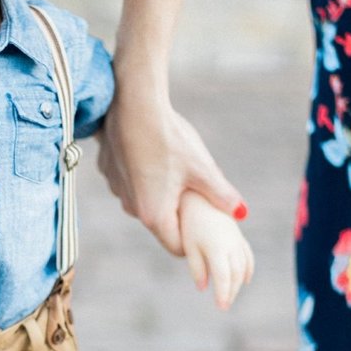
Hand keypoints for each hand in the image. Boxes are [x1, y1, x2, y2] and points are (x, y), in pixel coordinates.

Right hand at [98, 82, 246, 255]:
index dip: (195, 240)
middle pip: (161, 224)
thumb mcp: (202, 168)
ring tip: (175, 171)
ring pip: (144, 202)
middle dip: (179, 214)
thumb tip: (242, 213)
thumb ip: (221, 194)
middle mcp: (131, 208)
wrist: (132, 104)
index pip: (177, 246)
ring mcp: (117, 191)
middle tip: (196, 195)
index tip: (206, 226)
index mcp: (154, 214)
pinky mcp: (109, 172)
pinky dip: (143, 177)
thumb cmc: (169, 138)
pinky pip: (130, 184)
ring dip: (160, 194)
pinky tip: (153, 154)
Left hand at [178, 190, 254, 308]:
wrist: (200, 196)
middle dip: (232, 292)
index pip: (224, 277)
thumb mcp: (189, 246)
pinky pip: (247, 256)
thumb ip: (197, 268)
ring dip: (239, 283)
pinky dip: (247, 269)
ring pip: (243, 266)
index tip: (221, 307)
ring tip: (231, 295)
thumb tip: (203, 287)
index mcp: (217, 248)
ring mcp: (237, 240)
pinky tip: (244, 280)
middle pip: (236, 275)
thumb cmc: (190, 223)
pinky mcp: (238, 236)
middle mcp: (231, 245)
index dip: (224, 294)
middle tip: (224, 305)